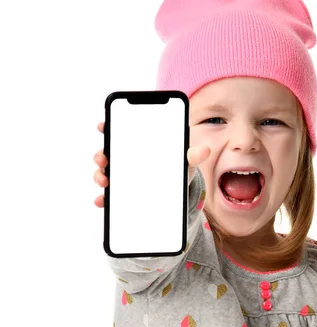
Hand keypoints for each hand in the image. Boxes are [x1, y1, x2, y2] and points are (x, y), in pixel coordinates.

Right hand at [93, 122, 210, 207]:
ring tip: (104, 180)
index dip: (109, 126)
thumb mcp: (185, 161)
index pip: (120, 132)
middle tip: (103, 158)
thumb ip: (193, 155)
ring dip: (100, 175)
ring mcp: (123, 175)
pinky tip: (104, 201)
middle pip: (108, 152)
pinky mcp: (123, 193)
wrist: (178, 189)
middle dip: (101, 154)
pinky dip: (104, 198)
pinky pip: (110, 194)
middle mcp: (126, 158)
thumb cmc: (179, 167)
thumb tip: (206, 150)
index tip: (103, 126)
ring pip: (105, 172)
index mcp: (140, 145)